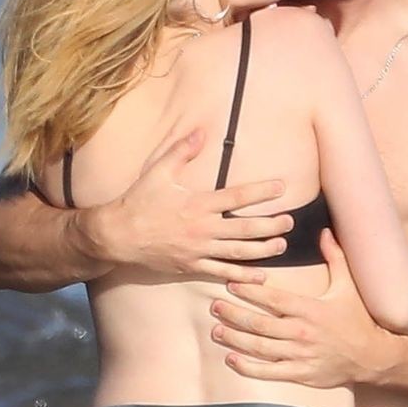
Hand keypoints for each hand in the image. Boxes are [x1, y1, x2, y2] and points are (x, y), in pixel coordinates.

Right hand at [89, 126, 294, 284]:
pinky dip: (242, 275)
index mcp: (197, 203)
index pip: (237, 197)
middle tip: (290, 221)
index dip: (261, 192)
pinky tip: (260, 275)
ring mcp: (198, 250)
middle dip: (270, 225)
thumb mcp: (158, 171)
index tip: (281, 187)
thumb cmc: (138, 202)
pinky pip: (221, 272)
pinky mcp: (191, 266)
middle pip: (245, 228)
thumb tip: (201, 131)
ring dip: (263, 249)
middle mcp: (202, 228)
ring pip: (238, 252)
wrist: (117, 236)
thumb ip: (181, 151)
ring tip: (281, 245)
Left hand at [209, 228, 397, 387]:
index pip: (272, 299)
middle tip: (215, 306)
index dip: (249, 292)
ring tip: (216, 331)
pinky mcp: (300, 374)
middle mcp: (301, 332)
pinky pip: (268, 372)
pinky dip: (247, 367)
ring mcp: (299, 356)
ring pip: (259, 347)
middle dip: (233, 314)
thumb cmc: (358, 320)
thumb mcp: (348, 286)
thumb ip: (335, 257)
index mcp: (310, 309)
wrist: (372, 357)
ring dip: (234, 339)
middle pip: (258, 323)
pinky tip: (232, 359)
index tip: (231, 284)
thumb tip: (326, 231)